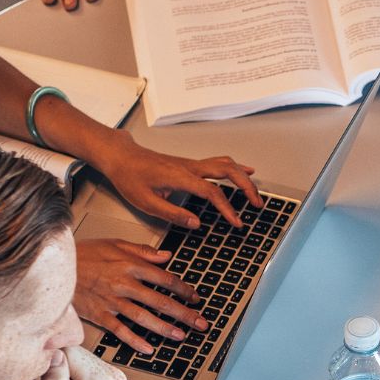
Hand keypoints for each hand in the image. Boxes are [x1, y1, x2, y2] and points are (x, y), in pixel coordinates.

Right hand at [32, 344, 124, 379]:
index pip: (69, 351)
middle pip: (72, 351)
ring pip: (71, 357)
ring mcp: (109, 377)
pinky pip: (74, 366)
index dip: (48, 365)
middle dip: (54, 370)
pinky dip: (62, 379)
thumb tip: (54, 352)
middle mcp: (113, 376)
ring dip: (57, 375)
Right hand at [74, 238, 209, 354]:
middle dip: (183, 313)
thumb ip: (142, 251)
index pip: (164, 278)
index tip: (195, 297)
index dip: (183, 289)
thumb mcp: (114, 244)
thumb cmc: (83, 254)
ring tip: (180, 336)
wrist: (54, 267)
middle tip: (200, 323)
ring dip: (164, 328)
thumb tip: (166, 256)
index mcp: (130, 265)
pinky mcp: (98, 315)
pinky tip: (149, 348)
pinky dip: (134, 340)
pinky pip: (120, 330)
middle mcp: (124, 284)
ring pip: (143, 317)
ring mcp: (111, 301)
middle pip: (159, 300)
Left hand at [92, 134, 260, 230]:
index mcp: (181, 177)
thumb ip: (172, 214)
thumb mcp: (146, 202)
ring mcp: (192, 164)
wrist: (122, 157)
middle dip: (246, 187)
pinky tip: (245, 171)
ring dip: (243, 177)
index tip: (237, 222)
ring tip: (255, 192)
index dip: (227, 208)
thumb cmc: (130, 177)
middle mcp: (190, 167)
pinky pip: (219, 163)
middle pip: (228, 172)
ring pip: (226, 164)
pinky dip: (235, 168)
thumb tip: (196, 223)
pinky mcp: (190, 164)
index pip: (212, 192)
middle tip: (257, 203)